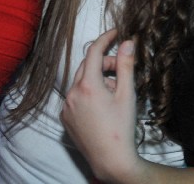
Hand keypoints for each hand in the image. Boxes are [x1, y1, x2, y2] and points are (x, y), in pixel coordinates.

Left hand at [62, 30, 142, 183]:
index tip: (116, 32)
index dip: (105, 38)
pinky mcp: (65, 118)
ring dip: (96, 80)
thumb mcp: (127, 95)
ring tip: (114, 94)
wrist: (111, 161)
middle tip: (121, 70)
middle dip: (105, 63)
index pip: (94, 51)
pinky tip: (102, 107)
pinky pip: (75, 97)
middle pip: (88, 66)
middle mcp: (72, 94)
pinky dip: (87, 94)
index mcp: (88, 85)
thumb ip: (126, 66)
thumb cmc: (122, 128)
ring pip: (81, 82)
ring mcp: (67, 107)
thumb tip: (128, 42)